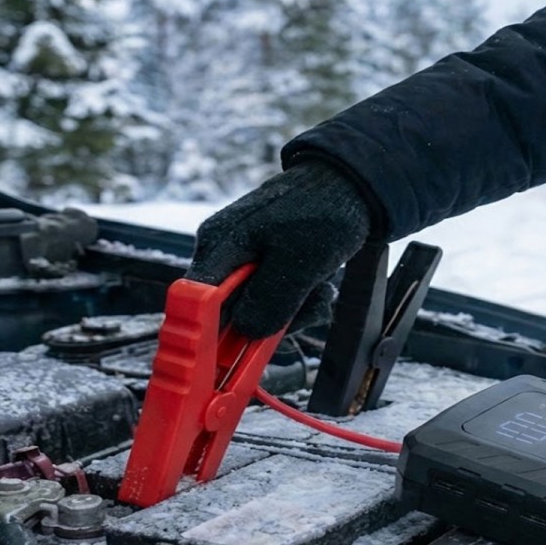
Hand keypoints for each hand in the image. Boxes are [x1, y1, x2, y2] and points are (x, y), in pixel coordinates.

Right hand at [185, 160, 372, 338]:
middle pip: (228, 315)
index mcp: (219, 245)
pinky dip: (300, 303)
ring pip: (257, 314)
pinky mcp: (265, 270)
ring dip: (293, 313)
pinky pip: (275, 304)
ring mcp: (244, 264)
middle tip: (303, 305)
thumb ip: (271, 298)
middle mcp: (224, 256)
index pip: (194, 303)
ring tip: (319, 289)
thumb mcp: (302, 259)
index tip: (231, 357)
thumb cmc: (324, 211)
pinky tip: (319, 286)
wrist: (351, 186)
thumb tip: (247, 332)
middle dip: (268, 321)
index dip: (206, 335)